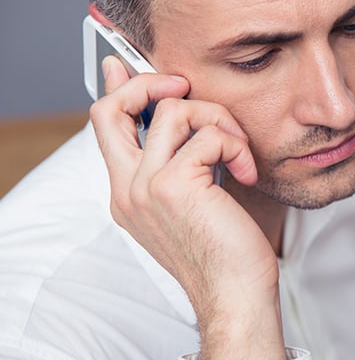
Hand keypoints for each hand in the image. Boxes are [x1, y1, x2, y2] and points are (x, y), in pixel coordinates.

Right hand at [90, 56, 286, 359]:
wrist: (235, 294)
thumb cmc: (224, 250)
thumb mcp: (195, 199)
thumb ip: (182, 160)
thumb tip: (182, 119)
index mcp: (128, 192)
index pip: (103, 127)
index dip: (116, 88)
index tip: (127, 65)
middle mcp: (127, 189)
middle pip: (109, 109)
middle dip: (148, 82)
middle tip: (184, 86)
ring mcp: (145, 187)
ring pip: (172, 110)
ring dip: (218, 120)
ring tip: (237, 151)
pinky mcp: (174, 185)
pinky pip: (208, 135)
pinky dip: (236, 146)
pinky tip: (246, 174)